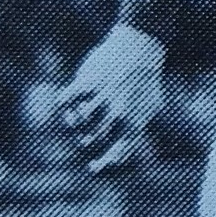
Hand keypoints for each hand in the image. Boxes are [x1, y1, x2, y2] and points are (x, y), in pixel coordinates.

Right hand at [57, 25, 166, 171]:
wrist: (139, 48)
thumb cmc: (146, 81)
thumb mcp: (151, 105)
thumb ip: (138, 127)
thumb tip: (125, 153)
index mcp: (136, 120)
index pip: (118, 151)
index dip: (104, 163)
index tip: (93, 168)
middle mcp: (119, 111)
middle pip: (94, 139)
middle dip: (86, 142)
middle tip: (84, 139)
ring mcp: (103, 97)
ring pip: (79, 122)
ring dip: (75, 124)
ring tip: (78, 120)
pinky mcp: (88, 81)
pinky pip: (65, 101)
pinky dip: (64, 106)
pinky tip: (69, 105)